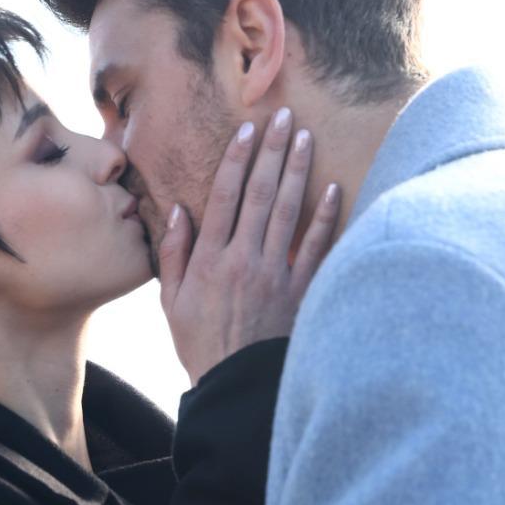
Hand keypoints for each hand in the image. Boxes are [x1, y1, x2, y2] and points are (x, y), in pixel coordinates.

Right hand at [158, 108, 340, 384]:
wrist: (236, 387)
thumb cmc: (201, 345)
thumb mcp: (171, 302)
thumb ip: (173, 254)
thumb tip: (177, 211)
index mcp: (210, 260)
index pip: (225, 197)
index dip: (238, 159)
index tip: (249, 130)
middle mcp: (243, 260)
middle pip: (261, 194)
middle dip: (273, 151)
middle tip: (286, 116)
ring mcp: (275, 275)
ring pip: (289, 213)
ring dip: (299, 172)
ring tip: (306, 138)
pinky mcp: (300, 292)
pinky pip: (316, 249)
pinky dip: (325, 219)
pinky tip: (334, 190)